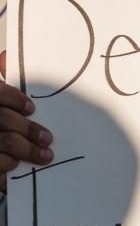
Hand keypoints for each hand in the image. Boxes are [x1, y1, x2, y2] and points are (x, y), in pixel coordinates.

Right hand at [0, 50, 53, 193]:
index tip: (32, 108)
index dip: (13, 98)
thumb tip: (7, 57)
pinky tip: (16, 166)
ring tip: (45, 156)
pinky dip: (7, 168)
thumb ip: (4, 82)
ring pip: (4, 142)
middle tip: (48, 138)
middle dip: (28, 130)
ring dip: (26, 150)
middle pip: (3, 120)